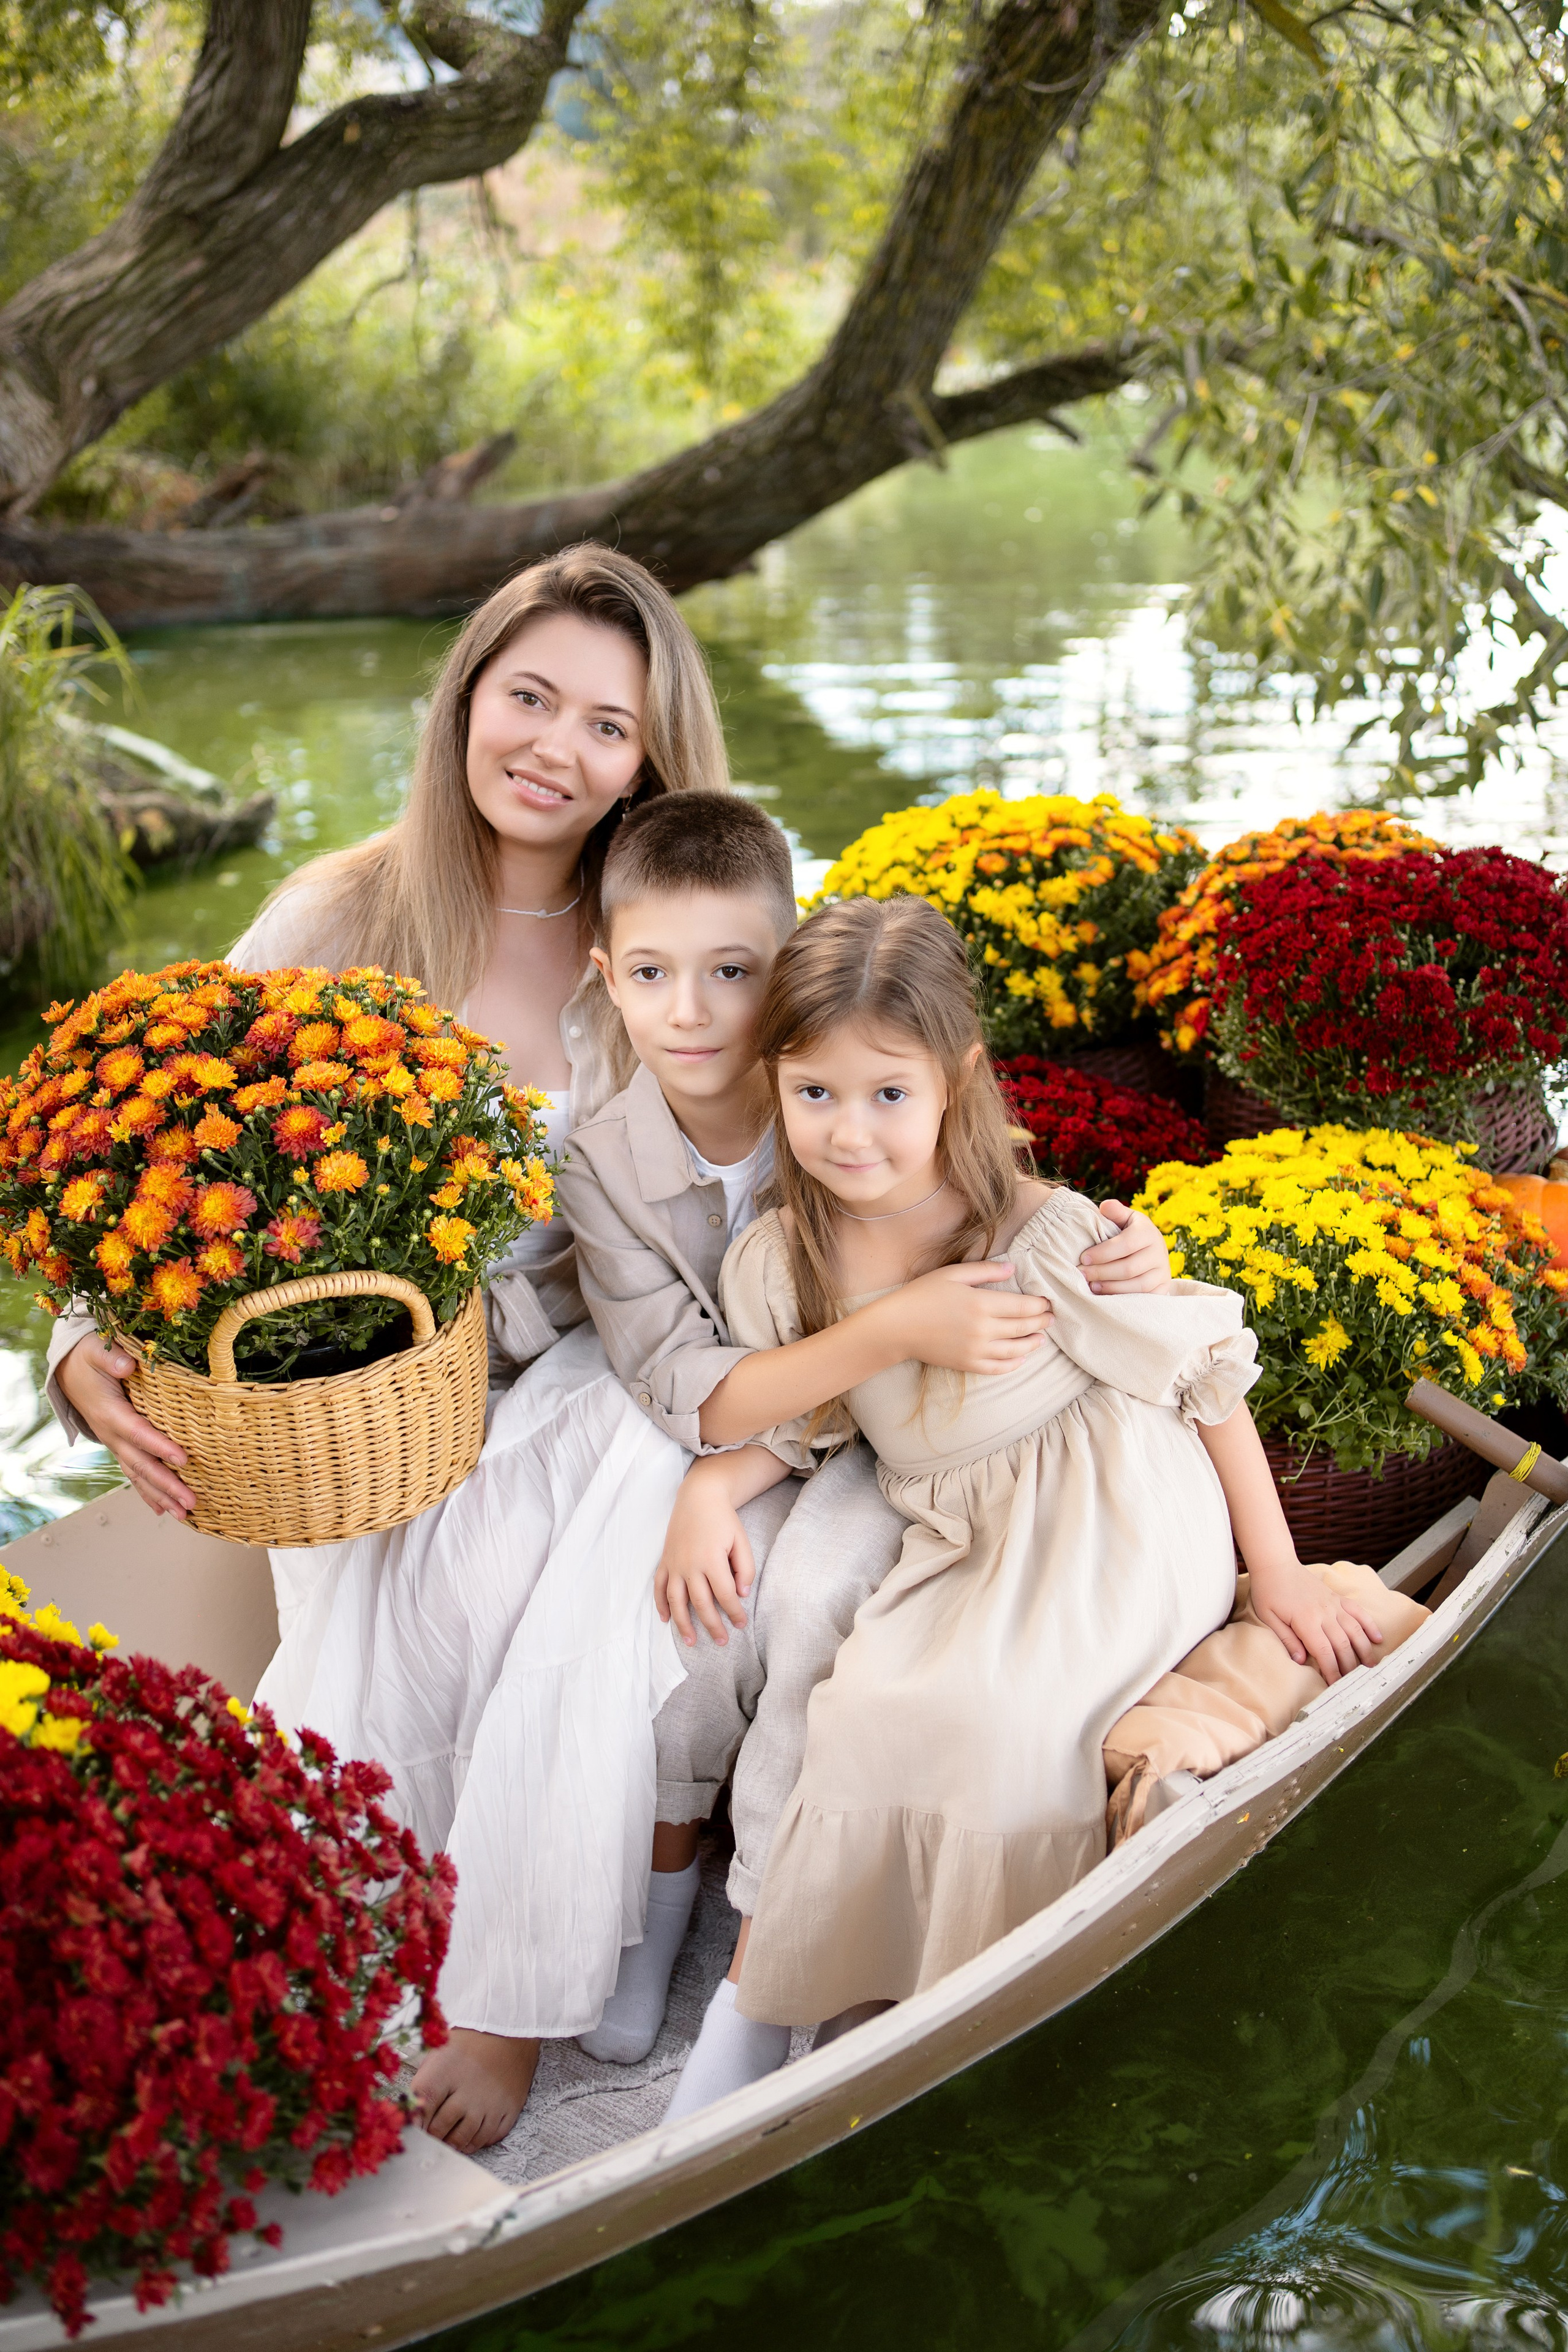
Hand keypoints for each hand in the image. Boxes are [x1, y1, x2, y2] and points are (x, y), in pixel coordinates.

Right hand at [55, 1333, 196, 1519]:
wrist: (67, 1371)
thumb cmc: (87, 1359)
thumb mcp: (95, 1351)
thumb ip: (110, 1357)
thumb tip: (127, 1364)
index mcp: (110, 1412)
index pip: (138, 1433)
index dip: (160, 1447)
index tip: (183, 1459)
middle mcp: (112, 1434)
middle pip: (141, 1464)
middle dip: (166, 1485)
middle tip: (190, 1502)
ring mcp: (115, 1443)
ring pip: (138, 1475)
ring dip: (161, 1496)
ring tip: (184, 1514)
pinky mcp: (119, 1446)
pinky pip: (134, 1473)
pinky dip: (148, 1493)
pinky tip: (163, 1510)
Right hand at [655, 1478, 756, 1647]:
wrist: (699, 1497)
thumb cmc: (724, 1520)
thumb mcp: (741, 1541)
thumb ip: (745, 1569)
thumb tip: (741, 1594)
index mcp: (711, 1560)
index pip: (725, 1595)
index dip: (734, 1612)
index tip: (741, 1624)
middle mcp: (690, 1565)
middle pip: (700, 1603)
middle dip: (712, 1625)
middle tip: (722, 1641)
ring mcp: (674, 1564)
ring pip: (676, 1601)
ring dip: (683, 1624)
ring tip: (691, 1641)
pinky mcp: (665, 1561)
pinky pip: (658, 1587)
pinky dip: (660, 1604)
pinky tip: (666, 1619)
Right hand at [882, 1260, 1052, 1375]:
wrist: (896, 1327)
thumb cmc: (921, 1295)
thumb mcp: (952, 1274)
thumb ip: (985, 1271)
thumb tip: (1013, 1269)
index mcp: (981, 1303)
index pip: (1023, 1307)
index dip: (1040, 1305)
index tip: (1048, 1301)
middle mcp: (982, 1329)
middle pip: (1023, 1327)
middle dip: (1041, 1322)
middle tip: (1052, 1318)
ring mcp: (976, 1350)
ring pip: (1015, 1350)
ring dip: (1033, 1343)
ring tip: (1041, 1337)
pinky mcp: (967, 1364)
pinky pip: (998, 1368)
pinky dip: (1013, 1364)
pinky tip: (1021, 1358)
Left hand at [1083, 1202, 1170, 1294]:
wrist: (1153, 1252)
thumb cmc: (1131, 1233)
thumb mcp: (1126, 1219)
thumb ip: (1115, 1212)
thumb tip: (1104, 1206)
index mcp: (1148, 1232)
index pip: (1125, 1244)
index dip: (1102, 1253)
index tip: (1083, 1258)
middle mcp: (1160, 1252)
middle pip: (1129, 1268)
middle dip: (1101, 1272)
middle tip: (1082, 1274)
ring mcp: (1163, 1272)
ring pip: (1136, 1286)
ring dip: (1110, 1287)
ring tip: (1091, 1285)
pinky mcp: (1163, 1288)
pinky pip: (1142, 1298)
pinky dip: (1123, 1298)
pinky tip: (1105, 1296)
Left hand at [1248, 1556, 1383, 1682]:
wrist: (1277, 1564)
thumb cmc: (1269, 1592)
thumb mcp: (1269, 1618)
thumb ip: (1287, 1639)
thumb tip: (1301, 1661)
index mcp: (1306, 1621)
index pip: (1324, 1652)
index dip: (1331, 1671)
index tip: (1335, 1685)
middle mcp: (1324, 1613)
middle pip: (1343, 1644)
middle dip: (1349, 1666)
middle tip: (1354, 1682)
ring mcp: (1333, 1604)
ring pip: (1355, 1630)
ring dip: (1364, 1649)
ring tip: (1371, 1667)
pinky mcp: (1337, 1597)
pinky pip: (1358, 1611)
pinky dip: (1370, 1625)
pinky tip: (1378, 1638)